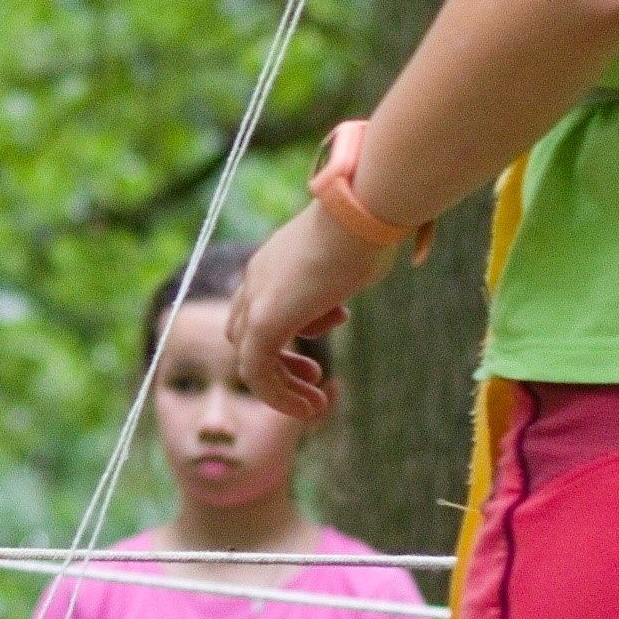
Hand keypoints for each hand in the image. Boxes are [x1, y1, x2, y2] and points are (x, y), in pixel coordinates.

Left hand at [223, 200, 394, 423]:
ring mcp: (257, 298)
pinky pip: (256, 372)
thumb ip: (346, 273)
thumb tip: (366, 276)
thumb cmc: (371, 224)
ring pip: (249, 358)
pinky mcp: (265, 321)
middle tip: (314, 376)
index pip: (265, 299)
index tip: (335, 323)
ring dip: (280, 388)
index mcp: (275, 259)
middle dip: (280, 361)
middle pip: (247, 332)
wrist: (363, 209)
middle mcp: (258, 277)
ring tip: (314, 405)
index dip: (297, 322)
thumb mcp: (353, 253)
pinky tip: (311, 409)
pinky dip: (279, 396)